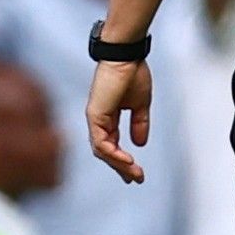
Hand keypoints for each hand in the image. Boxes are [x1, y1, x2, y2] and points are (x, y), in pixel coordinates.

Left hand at [87, 58, 153, 183]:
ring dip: (119, 164)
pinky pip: (101, 143)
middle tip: (137, 179)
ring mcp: (94, 118)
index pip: (112, 145)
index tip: (137, 172)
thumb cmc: (132, 74)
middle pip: (106, 152)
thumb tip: (140, 143)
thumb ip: (139, 123)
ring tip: (134, 173)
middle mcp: (98, 120)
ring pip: (102, 151)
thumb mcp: (140, 104)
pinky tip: (128, 160)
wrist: (126, 56)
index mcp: (107, 117)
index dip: (123, 160)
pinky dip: (114, 154)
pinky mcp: (95, 116)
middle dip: (122, 167)